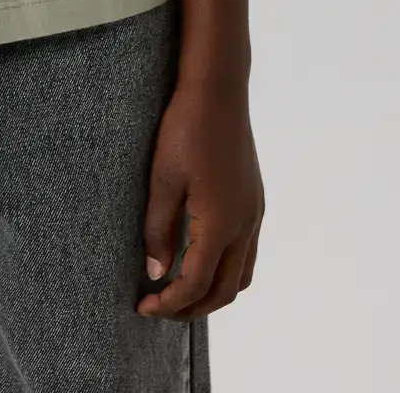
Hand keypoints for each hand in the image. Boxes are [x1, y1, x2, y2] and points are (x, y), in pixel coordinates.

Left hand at [136, 80, 262, 319]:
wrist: (218, 91)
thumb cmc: (185, 130)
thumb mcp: (162, 180)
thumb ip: (159, 230)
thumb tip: (157, 273)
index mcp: (221, 224)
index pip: (196, 284)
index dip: (170, 304)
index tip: (143, 307)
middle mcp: (245, 226)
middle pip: (225, 291)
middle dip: (192, 308)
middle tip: (159, 308)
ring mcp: (255, 214)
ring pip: (242, 275)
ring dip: (213, 292)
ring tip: (180, 290)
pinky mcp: (255, 201)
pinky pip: (247, 252)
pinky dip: (226, 269)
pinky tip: (200, 257)